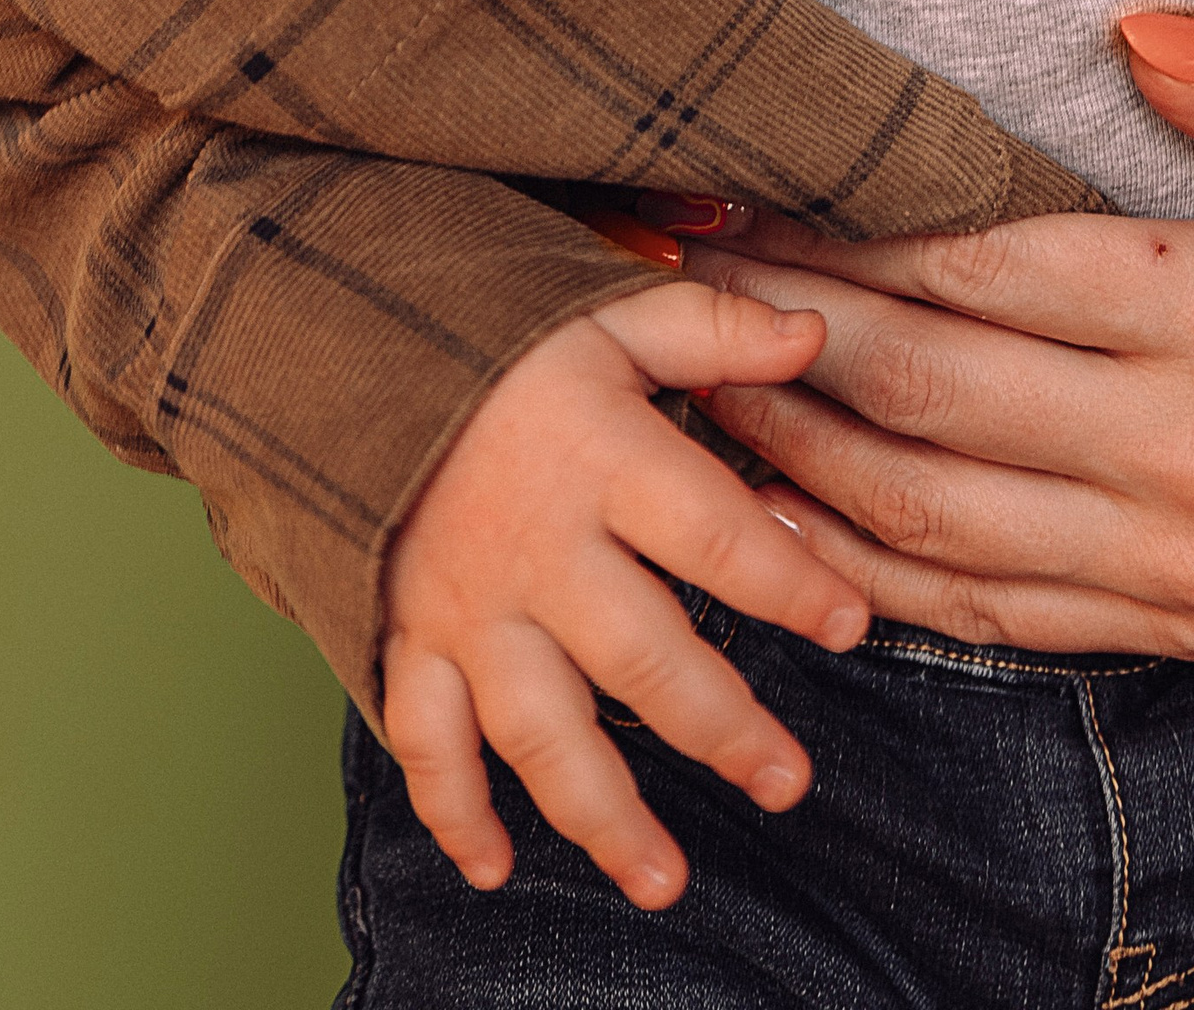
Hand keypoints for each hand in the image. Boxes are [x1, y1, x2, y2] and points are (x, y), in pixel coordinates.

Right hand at [379, 282, 868, 909]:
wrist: (343, 346)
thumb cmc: (496, 334)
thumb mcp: (606, 312)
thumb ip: (711, 330)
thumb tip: (812, 331)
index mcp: (599, 456)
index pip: (714, 533)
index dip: (789, 581)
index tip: (850, 624)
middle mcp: (535, 546)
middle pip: (641, 658)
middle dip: (722, 729)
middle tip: (788, 782)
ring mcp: (465, 603)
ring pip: (539, 731)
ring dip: (602, 816)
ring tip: (666, 881)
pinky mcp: (404, 635)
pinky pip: (424, 742)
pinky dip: (453, 812)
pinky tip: (495, 868)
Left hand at [661, 16, 1193, 654]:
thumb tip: (1131, 23)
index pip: (989, 275)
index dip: (850, 235)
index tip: (746, 188)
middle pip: (929, 398)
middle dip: (785, 333)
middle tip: (675, 273)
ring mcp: (1185, 567)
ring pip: (929, 521)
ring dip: (792, 456)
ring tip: (689, 381)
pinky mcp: (1180, 626)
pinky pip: (985, 614)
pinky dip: (866, 571)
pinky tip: (781, 510)